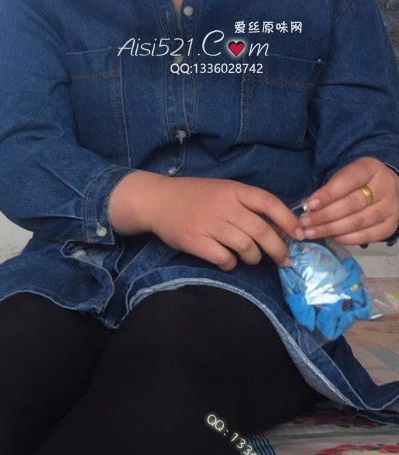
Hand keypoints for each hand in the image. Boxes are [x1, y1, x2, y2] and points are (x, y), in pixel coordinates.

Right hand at [109, 171, 300, 270]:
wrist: (156, 201)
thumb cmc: (192, 196)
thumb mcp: (222, 190)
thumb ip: (245, 203)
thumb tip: (277, 225)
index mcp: (234, 190)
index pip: (270, 203)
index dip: (288, 220)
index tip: (298, 235)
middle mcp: (224, 206)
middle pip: (262, 231)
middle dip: (278, 249)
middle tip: (283, 260)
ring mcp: (209, 224)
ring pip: (246, 247)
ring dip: (254, 258)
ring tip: (252, 259)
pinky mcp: (195, 241)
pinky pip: (224, 258)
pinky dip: (231, 264)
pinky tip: (228, 262)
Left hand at [296, 157, 398, 244]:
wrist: (382, 188)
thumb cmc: (355, 183)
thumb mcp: (342, 177)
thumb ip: (327, 189)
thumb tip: (306, 207)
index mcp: (371, 169)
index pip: (348, 180)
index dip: (327, 194)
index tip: (309, 205)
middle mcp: (385, 187)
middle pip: (352, 204)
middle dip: (324, 215)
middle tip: (304, 223)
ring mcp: (391, 207)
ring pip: (358, 222)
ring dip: (330, 229)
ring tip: (310, 232)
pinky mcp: (391, 225)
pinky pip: (368, 236)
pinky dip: (346, 239)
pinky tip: (331, 238)